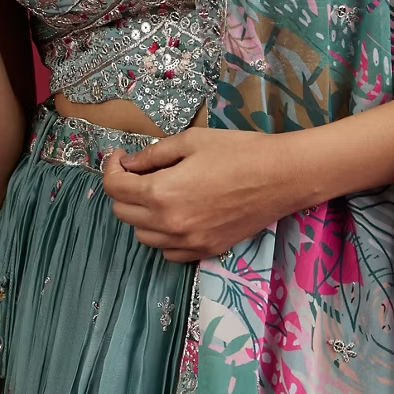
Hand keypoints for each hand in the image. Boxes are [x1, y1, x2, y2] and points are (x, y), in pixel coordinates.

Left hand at [101, 129, 298, 260]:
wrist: (282, 176)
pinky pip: (168, 252)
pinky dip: (163, 236)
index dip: (111, 168)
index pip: (115, 188)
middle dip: (123, 190)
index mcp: (162, 192)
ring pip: (143, 236)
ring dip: (141, 214)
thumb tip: (129, 165)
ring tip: (158, 193)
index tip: (120, 157)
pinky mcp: (206, 250)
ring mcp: (188, 242)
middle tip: (138, 172)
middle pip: (123, 213)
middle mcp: (170, 224)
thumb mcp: (191, 141)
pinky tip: (176, 216)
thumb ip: (153, 155)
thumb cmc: (239, 151)